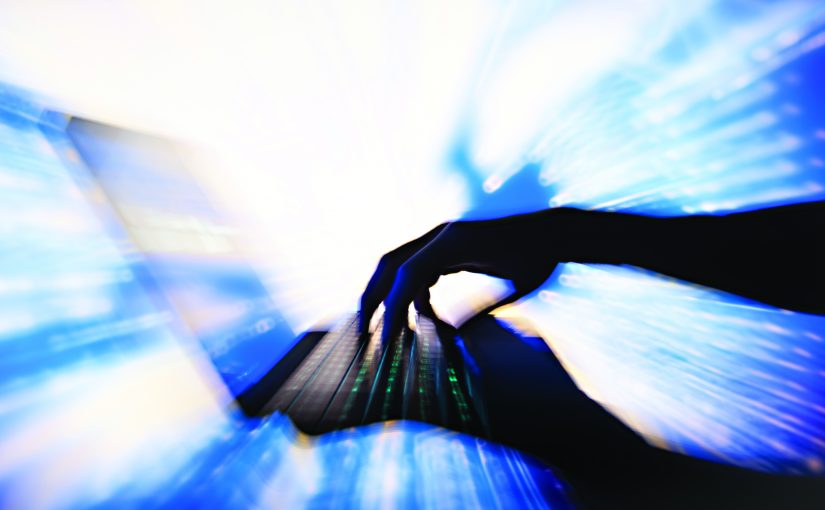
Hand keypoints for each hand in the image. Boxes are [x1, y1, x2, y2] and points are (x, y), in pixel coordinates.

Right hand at [359, 213, 559, 341]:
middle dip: (373, 298)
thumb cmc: (540, 257)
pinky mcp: (450, 246)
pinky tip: (424, 316)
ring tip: (390, 330)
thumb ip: (482, 310)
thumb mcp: (515, 286)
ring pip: (401, 266)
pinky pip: (420, 268)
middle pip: (390, 265)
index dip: (392, 308)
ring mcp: (444, 239)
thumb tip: (454, 343)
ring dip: (390, 297)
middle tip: (363, 331)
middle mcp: (442, 236)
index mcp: (453, 242)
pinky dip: (415, 293)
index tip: (386, 339)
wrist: (555, 232)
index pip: (407, 275)